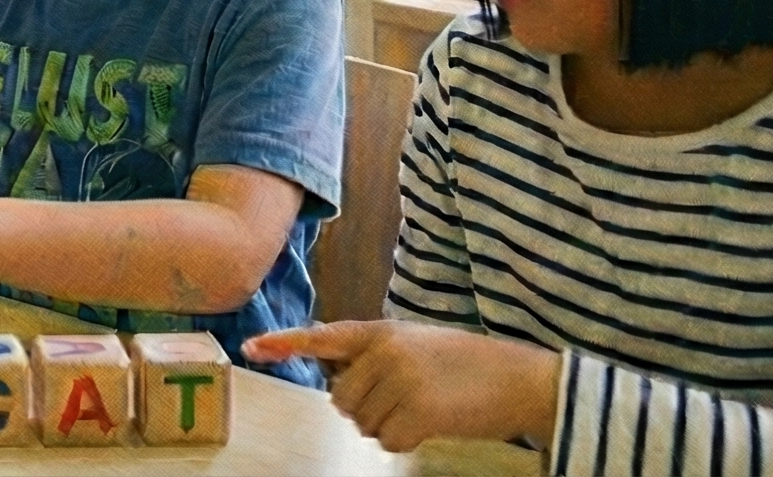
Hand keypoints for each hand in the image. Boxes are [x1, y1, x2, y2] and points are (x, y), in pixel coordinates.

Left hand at [245, 320, 560, 452]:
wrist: (521, 378)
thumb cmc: (470, 366)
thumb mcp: (418, 345)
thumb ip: (378, 357)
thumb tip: (342, 389)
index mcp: (382, 331)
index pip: (324, 336)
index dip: (285, 343)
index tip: (251, 347)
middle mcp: (385, 351)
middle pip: (341, 399)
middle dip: (365, 410)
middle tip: (403, 403)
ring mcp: (400, 380)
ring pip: (362, 423)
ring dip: (388, 427)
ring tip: (423, 409)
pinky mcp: (417, 409)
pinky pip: (388, 440)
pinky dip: (407, 442)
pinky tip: (432, 425)